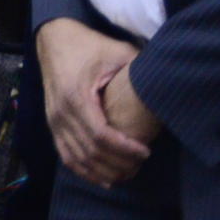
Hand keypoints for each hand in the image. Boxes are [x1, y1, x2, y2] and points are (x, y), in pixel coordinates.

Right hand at [37, 18, 151, 186]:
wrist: (54, 40)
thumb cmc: (88, 46)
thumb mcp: (116, 51)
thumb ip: (139, 67)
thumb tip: (167, 82)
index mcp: (76, 96)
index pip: (101, 135)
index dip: (124, 149)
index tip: (145, 152)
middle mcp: (61, 113)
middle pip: (91, 152)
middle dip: (118, 163)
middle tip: (141, 164)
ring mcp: (54, 121)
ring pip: (78, 159)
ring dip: (103, 171)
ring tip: (127, 174)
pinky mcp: (53, 125)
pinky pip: (66, 156)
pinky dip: (84, 171)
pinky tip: (104, 179)